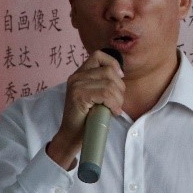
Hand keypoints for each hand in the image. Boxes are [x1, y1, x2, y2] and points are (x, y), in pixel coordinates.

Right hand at [46, 49, 124, 168]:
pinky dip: (113, 104)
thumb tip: (120, 74)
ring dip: (118, 99)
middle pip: (109, 71)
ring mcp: (76, 85)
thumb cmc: (87, 118)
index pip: (99, 55)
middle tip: (116, 102)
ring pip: (109, 84)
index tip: (119, 79)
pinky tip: (112, 112)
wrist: (72, 136)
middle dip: (119, 88)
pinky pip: (106, 94)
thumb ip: (104, 82)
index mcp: (80, 73)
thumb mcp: (97, 95)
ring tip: (114, 109)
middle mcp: (76, 76)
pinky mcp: (78, 96)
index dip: (113, 64)